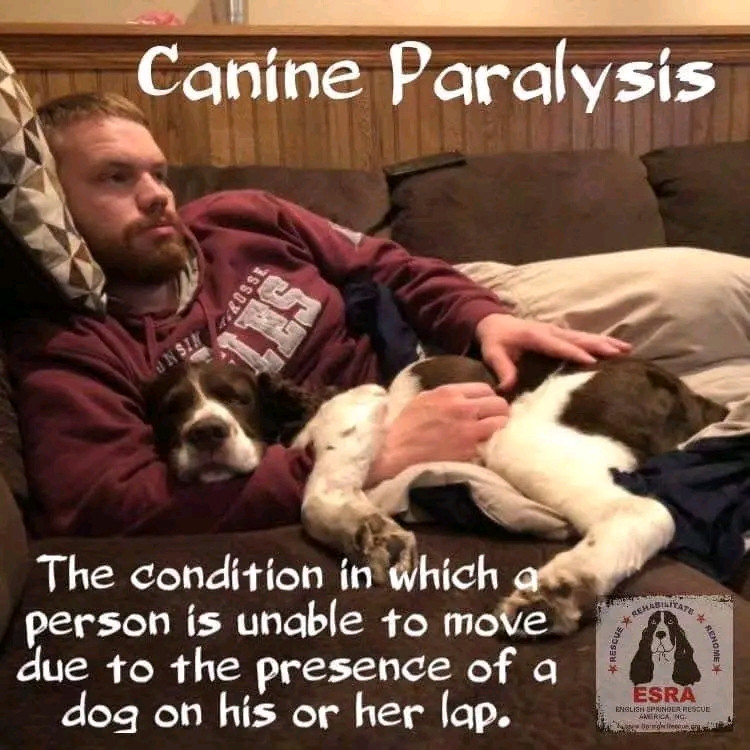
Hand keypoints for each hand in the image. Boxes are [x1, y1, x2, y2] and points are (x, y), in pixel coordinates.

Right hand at [365, 382, 508, 486]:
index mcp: (450, 393)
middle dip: (499, 412)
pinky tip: (483, 448)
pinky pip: (492, 443)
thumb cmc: (406, 427)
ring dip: (498, 429)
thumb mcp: (422, 399)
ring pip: (502, 423)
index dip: (487, 399)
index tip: (484, 408)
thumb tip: (462, 396)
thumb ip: (445, 395)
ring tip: (490, 435)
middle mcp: (463, 408)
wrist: (396, 453)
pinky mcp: (470, 450)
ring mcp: (469, 430)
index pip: (486, 389)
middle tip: (493, 421)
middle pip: (500, 405)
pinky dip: (490, 445)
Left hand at [475, 313, 630, 390]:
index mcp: (535, 336)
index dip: (574, 353)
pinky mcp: (561, 334)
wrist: (493, 323)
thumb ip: (502, 370)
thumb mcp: (492, 355)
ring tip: (626, 349)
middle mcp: (550, 331)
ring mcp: (557, 331)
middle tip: (619, 353)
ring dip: (605, 342)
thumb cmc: (494, 341)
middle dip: (598, 345)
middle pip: (578, 338)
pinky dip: (601, 341)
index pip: (558, 345)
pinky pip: (583, 337)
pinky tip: (617, 346)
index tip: (591, 361)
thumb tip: (507, 388)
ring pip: (585, 336)